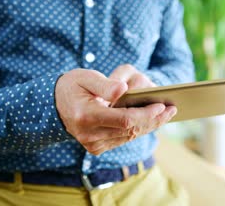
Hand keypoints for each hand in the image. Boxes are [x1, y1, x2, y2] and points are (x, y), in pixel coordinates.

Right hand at [55, 68, 175, 154]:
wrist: (52, 105)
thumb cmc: (72, 86)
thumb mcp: (86, 77)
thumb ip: (105, 84)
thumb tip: (124, 90)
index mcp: (86, 116)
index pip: (124, 120)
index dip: (146, 114)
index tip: (161, 105)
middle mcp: (89, 135)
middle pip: (130, 130)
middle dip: (153, 120)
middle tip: (171, 109)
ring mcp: (92, 144)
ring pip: (129, 137)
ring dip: (149, 126)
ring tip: (166, 114)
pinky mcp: (96, 148)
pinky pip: (123, 139)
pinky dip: (138, 130)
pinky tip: (151, 120)